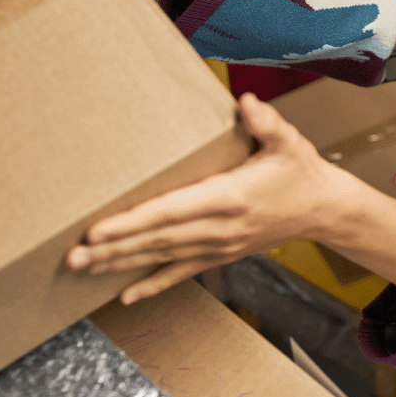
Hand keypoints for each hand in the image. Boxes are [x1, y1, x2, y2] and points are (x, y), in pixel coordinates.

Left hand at [66, 93, 340, 303]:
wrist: (323, 210)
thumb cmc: (300, 170)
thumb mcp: (288, 141)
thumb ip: (265, 122)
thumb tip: (246, 102)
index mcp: (228, 196)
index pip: (170, 211)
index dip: (132, 222)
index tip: (98, 229)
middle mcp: (219, 228)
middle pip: (157, 240)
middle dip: (113, 249)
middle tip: (72, 256)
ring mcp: (219, 246)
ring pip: (161, 258)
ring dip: (121, 264)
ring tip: (83, 268)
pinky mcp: (221, 255)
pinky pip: (181, 273)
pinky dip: (152, 285)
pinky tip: (125, 295)